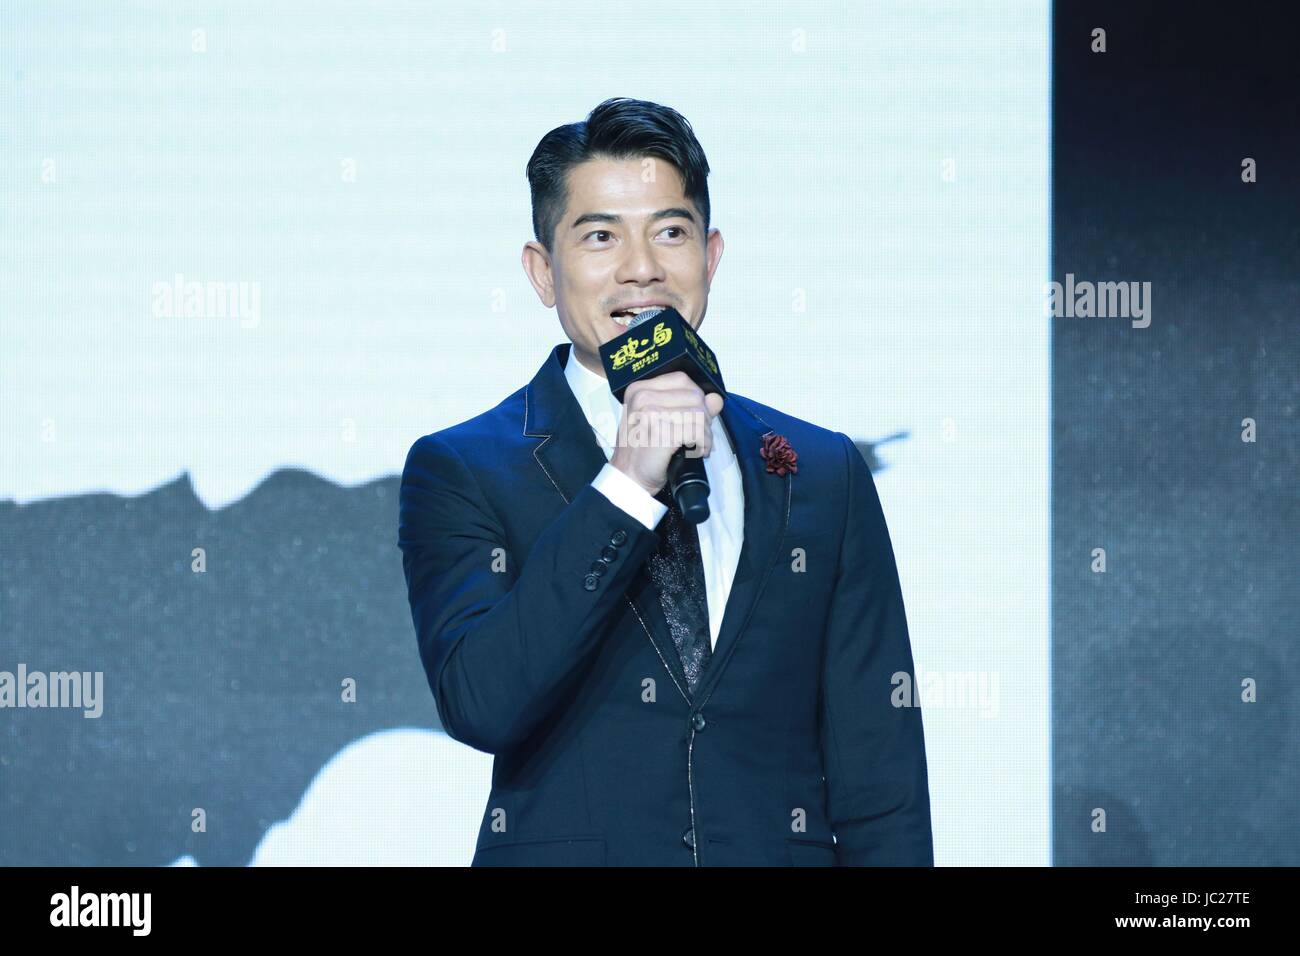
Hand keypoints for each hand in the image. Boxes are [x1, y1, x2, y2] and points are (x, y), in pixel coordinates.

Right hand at [610, 371, 724, 496]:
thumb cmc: (642, 451)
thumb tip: (715, 398)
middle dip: (704, 418)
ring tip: (698, 445)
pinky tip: (697, 451)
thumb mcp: (661, 421)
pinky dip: (703, 444)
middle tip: (699, 435)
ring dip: (705, 433)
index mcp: (639, 389)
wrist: (629, 478)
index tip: (696, 415)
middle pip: (694, 396)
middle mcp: (643, 398)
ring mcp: (651, 414)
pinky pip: (697, 431)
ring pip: (698, 414)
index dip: (696, 397)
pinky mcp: (661, 432)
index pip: (682, 379)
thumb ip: (688, 406)